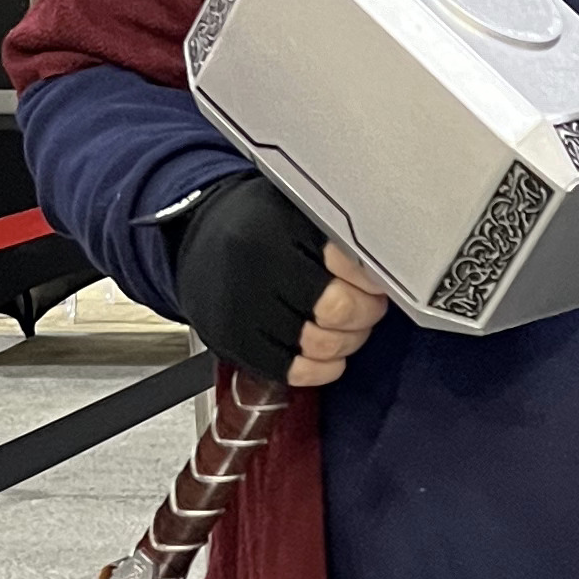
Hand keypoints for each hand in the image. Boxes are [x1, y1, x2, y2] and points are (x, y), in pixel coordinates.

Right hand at [174, 171, 393, 390]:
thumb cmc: (255, 226)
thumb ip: (335, 231)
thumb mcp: (293, 208)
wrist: (194, 243)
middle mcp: (259, 267)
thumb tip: (384, 263)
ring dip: (347, 341)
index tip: (378, 279)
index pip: (347, 260)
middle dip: (366, 311)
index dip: (372, 277)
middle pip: (338, 307)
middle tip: (369, 304)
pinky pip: (296, 370)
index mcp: (279, 226)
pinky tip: (327, 354)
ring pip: (321, 343)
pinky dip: (322, 367)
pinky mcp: (237, 344)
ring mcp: (245, 309)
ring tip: (348, 326)